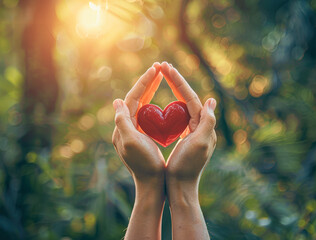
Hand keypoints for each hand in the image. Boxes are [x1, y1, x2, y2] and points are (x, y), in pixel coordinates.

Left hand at [112, 63, 165, 239]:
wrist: (151, 182)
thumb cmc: (144, 163)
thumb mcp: (131, 142)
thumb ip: (122, 122)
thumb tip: (117, 101)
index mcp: (122, 126)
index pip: (132, 98)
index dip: (143, 83)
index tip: (154, 70)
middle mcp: (125, 126)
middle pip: (136, 99)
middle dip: (146, 83)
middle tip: (158, 68)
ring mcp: (132, 130)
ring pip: (140, 105)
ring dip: (149, 90)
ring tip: (158, 77)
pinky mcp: (140, 135)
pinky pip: (145, 114)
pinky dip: (151, 103)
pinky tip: (156, 99)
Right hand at [161, 62, 216, 181]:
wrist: (181, 186)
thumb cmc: (187, 167)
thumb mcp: (201, 144)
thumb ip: (208, 122)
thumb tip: (211, 100)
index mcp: (202, 124)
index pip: (190, 96)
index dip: (178, 81)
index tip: (166, 67)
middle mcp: (199, 125)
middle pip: (186, 97)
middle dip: (175, 81)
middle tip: (162, 66)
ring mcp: (192, 130)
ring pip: (182, 105)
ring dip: (174, 90)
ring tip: (164, 76)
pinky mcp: (185, 136)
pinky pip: (178, 116)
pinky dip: (172, 105)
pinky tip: (166, 102)